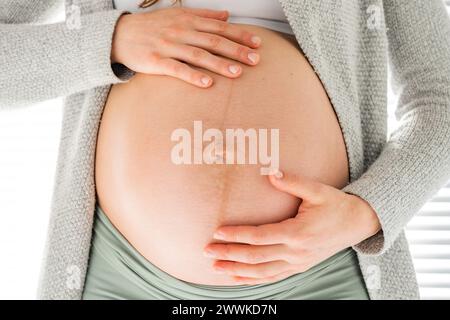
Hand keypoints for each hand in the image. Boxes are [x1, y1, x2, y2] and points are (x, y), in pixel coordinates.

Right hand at [111, 7, 260, 86]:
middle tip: (255, 60)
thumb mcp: (178, 14)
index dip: (240, 35)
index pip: (219, 27)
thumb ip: (204, 15)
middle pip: (213, 41)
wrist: (120, 34)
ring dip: (219, 64)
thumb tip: (227, 15)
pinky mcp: (156, 61)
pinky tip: (207, 83)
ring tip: (238, 73)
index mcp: (188, 20)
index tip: (257, 43)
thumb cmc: (152, 26)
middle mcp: (181, 31)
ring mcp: (168, 46)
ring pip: (198, 55)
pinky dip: (193, 76)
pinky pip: (177, 69)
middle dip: (236, 50)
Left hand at [203, 171, 380, 284]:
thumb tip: (270, 172)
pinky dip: (254, 280)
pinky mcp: (300, 267)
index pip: (260, 236)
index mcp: (298, 233)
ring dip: (237, 271)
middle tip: (207, 251)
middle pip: (256, 257)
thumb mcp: (318, 190)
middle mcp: (296, 253)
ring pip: (262, 273)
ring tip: (216, 267)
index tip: (217, 231)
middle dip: (230, 254)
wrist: (358, 224)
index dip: (237, 235)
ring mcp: (298, 263)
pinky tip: (238, 278)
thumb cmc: (336, 205)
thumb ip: (293, 182)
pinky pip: (273, 278)